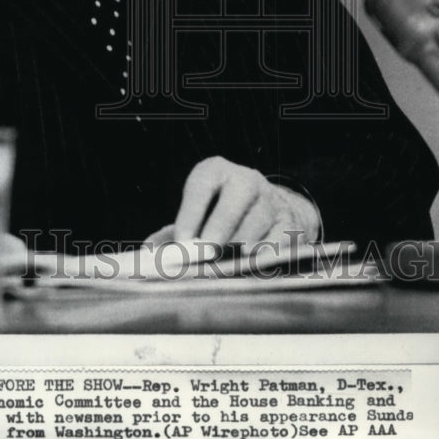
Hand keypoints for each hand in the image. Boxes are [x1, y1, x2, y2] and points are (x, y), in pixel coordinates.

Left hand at [146, 156, 319, 249]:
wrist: (271, 208)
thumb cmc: (221, 213)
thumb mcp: (196, 213)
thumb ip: (171, 233)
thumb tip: (149, 254)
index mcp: (215, 172)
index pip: (201, 185)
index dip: (191, 212)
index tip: (182, 241)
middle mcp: (245, 180)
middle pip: (235, 200)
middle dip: (220, 227)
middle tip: (207, 252)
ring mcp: (270, 199)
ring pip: (258, 220)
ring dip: (243, 244)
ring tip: (229, 265)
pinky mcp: (289, 221)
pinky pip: (280, 238)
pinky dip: (266, 254)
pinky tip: (253, 267)